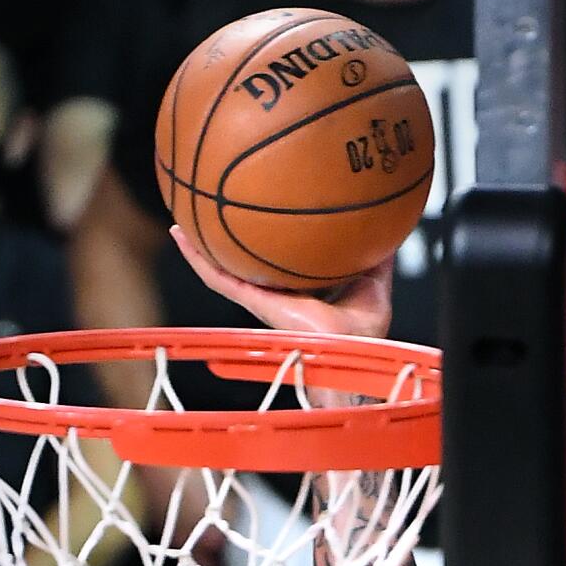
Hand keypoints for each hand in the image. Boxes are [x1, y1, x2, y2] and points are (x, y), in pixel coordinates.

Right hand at [169, 222, 393, 343]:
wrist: (354, 352)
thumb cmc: (365, 331)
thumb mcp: (375, 278)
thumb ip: (376, 251)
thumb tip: (385, 218)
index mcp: (298, 291)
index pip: (276, 264)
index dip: (264, 244)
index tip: (253, 218)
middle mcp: (276, 295)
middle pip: (245, 266)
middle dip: (226, 243)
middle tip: (209, 213)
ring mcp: (262, 300)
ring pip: (224, 271)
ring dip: (200, 248)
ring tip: (181, 221)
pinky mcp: (256, 303)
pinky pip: (221, 279)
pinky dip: (199, 259)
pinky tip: (181, 234)